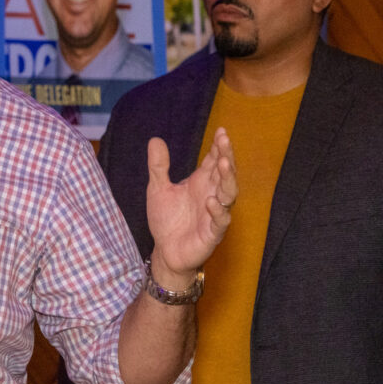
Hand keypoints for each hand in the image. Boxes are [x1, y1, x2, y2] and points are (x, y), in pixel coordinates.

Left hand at [146, 127, 235, 284]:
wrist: (165, 251)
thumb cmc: (167, 219)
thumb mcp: (158, 188)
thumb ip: (159, 166)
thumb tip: (155, 139)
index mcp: (201, 182)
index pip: (214, 161)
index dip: (219, 147)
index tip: (222, 132)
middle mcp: (212, 194)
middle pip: (225, 173)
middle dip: (226, 157)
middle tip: (224, 141)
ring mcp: (214, 214)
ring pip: (228, 194)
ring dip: (227, 179)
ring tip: (223, 163)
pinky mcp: (212, 233)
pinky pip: (220, 221)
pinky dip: (218, 211)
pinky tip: (211, 200)